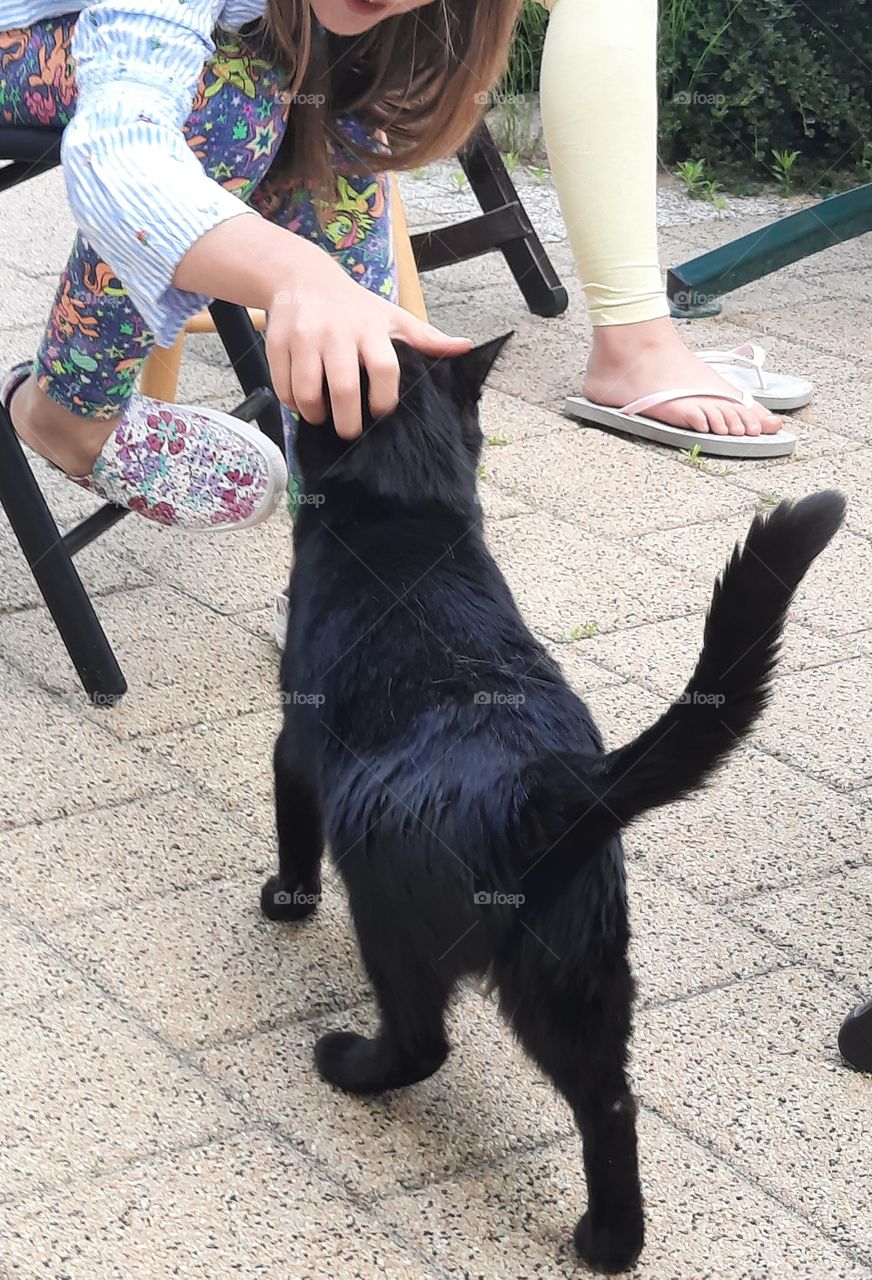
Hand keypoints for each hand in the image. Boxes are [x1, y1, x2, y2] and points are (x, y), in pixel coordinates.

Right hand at [265, 255, 470, 438]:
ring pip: (307, 392)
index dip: (384, 399)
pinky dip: (291, 403)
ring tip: (323, 417)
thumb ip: (426, 338)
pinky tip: (302, 401)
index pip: (383, 368)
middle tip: (350, 431)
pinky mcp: (276, 342)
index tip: (382, 413)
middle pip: (344, 388)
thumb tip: (465, 348)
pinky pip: (283, 386)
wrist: (301, 276)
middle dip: (348, 422)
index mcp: (370, 328)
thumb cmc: (354, 306)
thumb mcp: (391, 316)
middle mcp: (337, 332)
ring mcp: (304, 337)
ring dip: (315, 414)